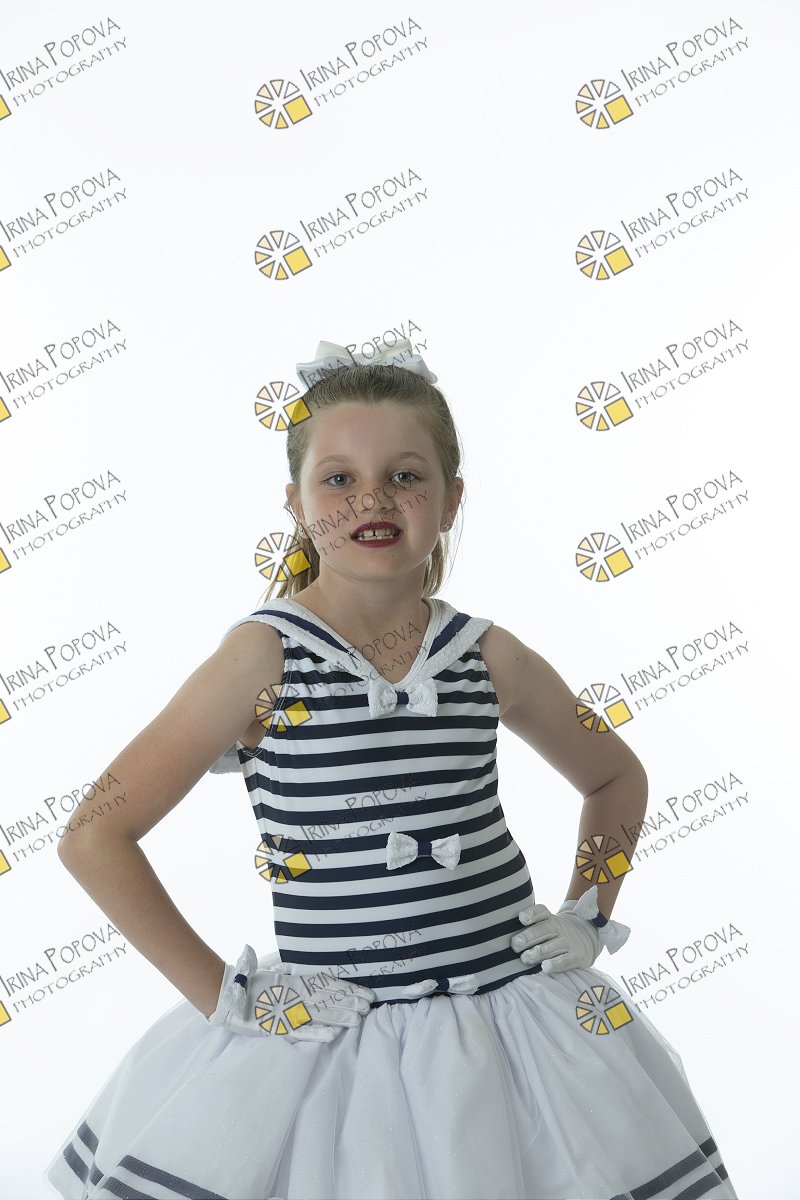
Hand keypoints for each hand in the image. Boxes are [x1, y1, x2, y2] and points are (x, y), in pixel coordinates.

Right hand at [205, 945, 376, 1041]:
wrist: (223, 993)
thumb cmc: (247, 983)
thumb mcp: (272, 975)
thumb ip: (288, 976)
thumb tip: (298, 974)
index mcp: (294, 981)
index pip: (327, 984)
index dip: (347, 988)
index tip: (365, 992)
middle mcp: (294, 994)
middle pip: (328, 997)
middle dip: (350, 1000)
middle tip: (371, 1004)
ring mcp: (286, 1010)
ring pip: (319, 1012)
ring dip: (340, 1015)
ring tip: (359, 1018)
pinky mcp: (276, 1026)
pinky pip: (299, 1030)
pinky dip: (316, 1033)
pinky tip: (333, 1035)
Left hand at [511, 884, 630, 974]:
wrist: (587, 936)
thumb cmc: (556, 932)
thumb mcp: (547, 923)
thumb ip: (529, 926)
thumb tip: (501, 933)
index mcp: (549, 918)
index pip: (541, 912)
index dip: (532, 914)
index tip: (521, 918)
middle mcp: (558, 928)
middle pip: (543, 930)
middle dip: (528, 937)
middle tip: (515, 944)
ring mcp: (568, 942)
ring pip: (551, 947)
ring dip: (537, 953)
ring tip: (525, 958)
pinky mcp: (577, 956)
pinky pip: (565, 961)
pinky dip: (555, 964)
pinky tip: (544, 968)